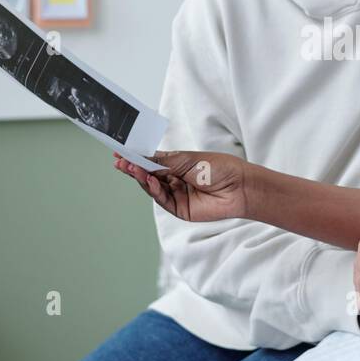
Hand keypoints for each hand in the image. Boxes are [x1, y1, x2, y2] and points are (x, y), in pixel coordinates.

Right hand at [113, 149, 247, 221]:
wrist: (239, 187)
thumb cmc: (220, 168)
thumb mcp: (187, 160)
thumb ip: (163, 161)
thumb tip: (141, 156)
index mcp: (177, 165)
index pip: (152, 161)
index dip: (137, 157)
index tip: (121, 151)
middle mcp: (175, 180)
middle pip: (149, 175)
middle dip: (134, 168)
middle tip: (120, 161)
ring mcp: (176, 195)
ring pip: (152, 188)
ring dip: (141, 178)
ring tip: (131, 168)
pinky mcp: (179, 209)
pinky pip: (162, 199)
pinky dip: (153, 190)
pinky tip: (149, 180)